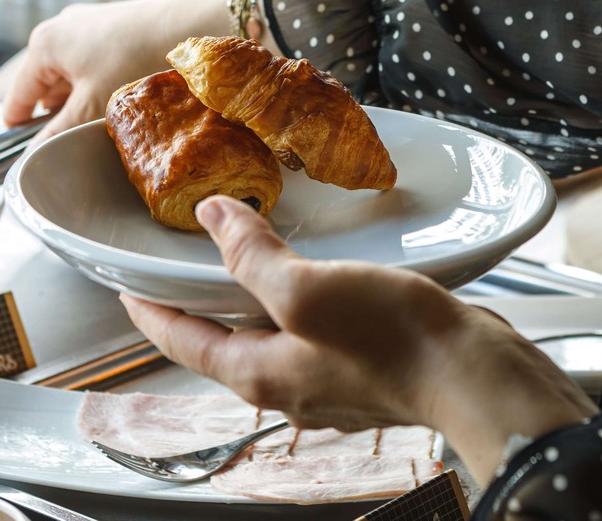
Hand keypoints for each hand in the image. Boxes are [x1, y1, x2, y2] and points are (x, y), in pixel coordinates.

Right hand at [4, 0, 271, 141]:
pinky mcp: (113, 26)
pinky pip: (93, 63)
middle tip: (74, 142)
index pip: (17, 97)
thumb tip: (36, 156)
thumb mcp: (92, 105)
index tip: (29, 153)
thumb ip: (59, 132)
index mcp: (43, 44)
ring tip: (100, 124)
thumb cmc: (135, 60)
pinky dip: (99, 85)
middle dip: (57, 116)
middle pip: (44, 86)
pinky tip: (119, 101)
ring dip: (81, 101)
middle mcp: (60, 28)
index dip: (20, 128)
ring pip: (71, 76)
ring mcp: (87, 24)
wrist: (189, 26)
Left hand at [122, 196, 595, 482]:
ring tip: (243, 256)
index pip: (181, 343)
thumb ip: (251, 256)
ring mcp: (328, 379)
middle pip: (222, 341)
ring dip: (250, 298)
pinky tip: (313, 273)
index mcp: (258, 373)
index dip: (147, 312)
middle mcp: (287, 384)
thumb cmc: (392, 340)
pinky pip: (313, 330)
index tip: (125, 288)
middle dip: (198, 303)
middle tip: (181, 263)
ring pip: (270, 334)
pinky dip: (297, 300)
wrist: (476, 376)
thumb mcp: (306, 289)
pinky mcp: (365, 366)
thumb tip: (213, 217)